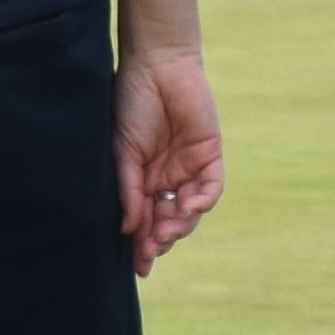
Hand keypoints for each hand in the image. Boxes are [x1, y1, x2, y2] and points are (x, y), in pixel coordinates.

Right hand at [117, 44, 222, 273]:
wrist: (156, 67)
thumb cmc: (131, 105)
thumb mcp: (123, 152)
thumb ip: (129, 190)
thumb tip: (128, 230)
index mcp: (142, 180)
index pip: (144, 221)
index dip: (142, 245)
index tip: (139, 267)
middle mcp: (166, 179)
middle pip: (167, 222)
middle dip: (159, 241)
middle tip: (150, 252)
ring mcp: (189, 169)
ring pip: (189, 212)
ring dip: (178, 227)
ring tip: (165, 234)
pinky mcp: (210, 156)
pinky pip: (210, 189)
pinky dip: (200, 202)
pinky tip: (187, 209)